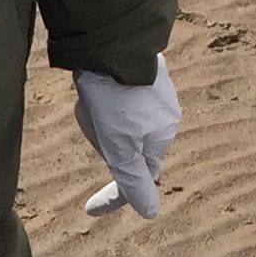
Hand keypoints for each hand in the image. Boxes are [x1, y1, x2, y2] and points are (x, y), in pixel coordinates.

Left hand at [71, 59, 181, 218]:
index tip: (89, 209)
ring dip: (101, 120)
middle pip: (126, 148)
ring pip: (122, 123)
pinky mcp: (145, 73)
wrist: (114, 43)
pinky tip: (95, 86)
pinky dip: (105, 100)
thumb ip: (134, 181)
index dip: (114, 196)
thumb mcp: (120, 148)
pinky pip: (121, 99)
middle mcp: (166, 116)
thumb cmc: (115, 100)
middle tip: (91, 120)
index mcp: (162, 137)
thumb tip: (151, 213)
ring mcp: (157, 92)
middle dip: (104, 143)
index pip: (137, 178)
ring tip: (91, 100)